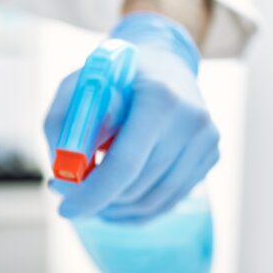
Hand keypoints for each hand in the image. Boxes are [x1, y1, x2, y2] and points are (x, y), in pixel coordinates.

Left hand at [44, 13, 219, 223]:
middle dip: (96, 199)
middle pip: (136, 188)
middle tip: (68, 194)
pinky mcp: (210, 156)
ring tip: (90, 195)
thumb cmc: (114, 78)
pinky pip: (167, 202)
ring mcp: (206, 141)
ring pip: (151, 202)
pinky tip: (114, 200)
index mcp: (159, 98)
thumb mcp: (78, 88)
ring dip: (114, 208)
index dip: (92, 194)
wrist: (163, 63)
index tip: (65, 209)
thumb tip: (64, 174)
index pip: (125, 164)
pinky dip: (136, 210)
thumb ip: (62, 125)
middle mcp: (190, 121)